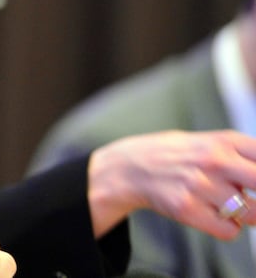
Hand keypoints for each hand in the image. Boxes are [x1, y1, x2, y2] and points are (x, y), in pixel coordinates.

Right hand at [88, 129, 255, 238]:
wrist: (130, 167)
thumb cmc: (176, 156)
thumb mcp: (209, 142)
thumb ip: (242, 155)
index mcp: (224, 140)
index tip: (255, 184)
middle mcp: (213, 160)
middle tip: (249, 199)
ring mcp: (199, 185)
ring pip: (251, 214)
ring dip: (245, 215)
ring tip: (227, 205)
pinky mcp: (186, 209)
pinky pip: (229, 230)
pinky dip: (227, 228)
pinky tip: (213, 215)